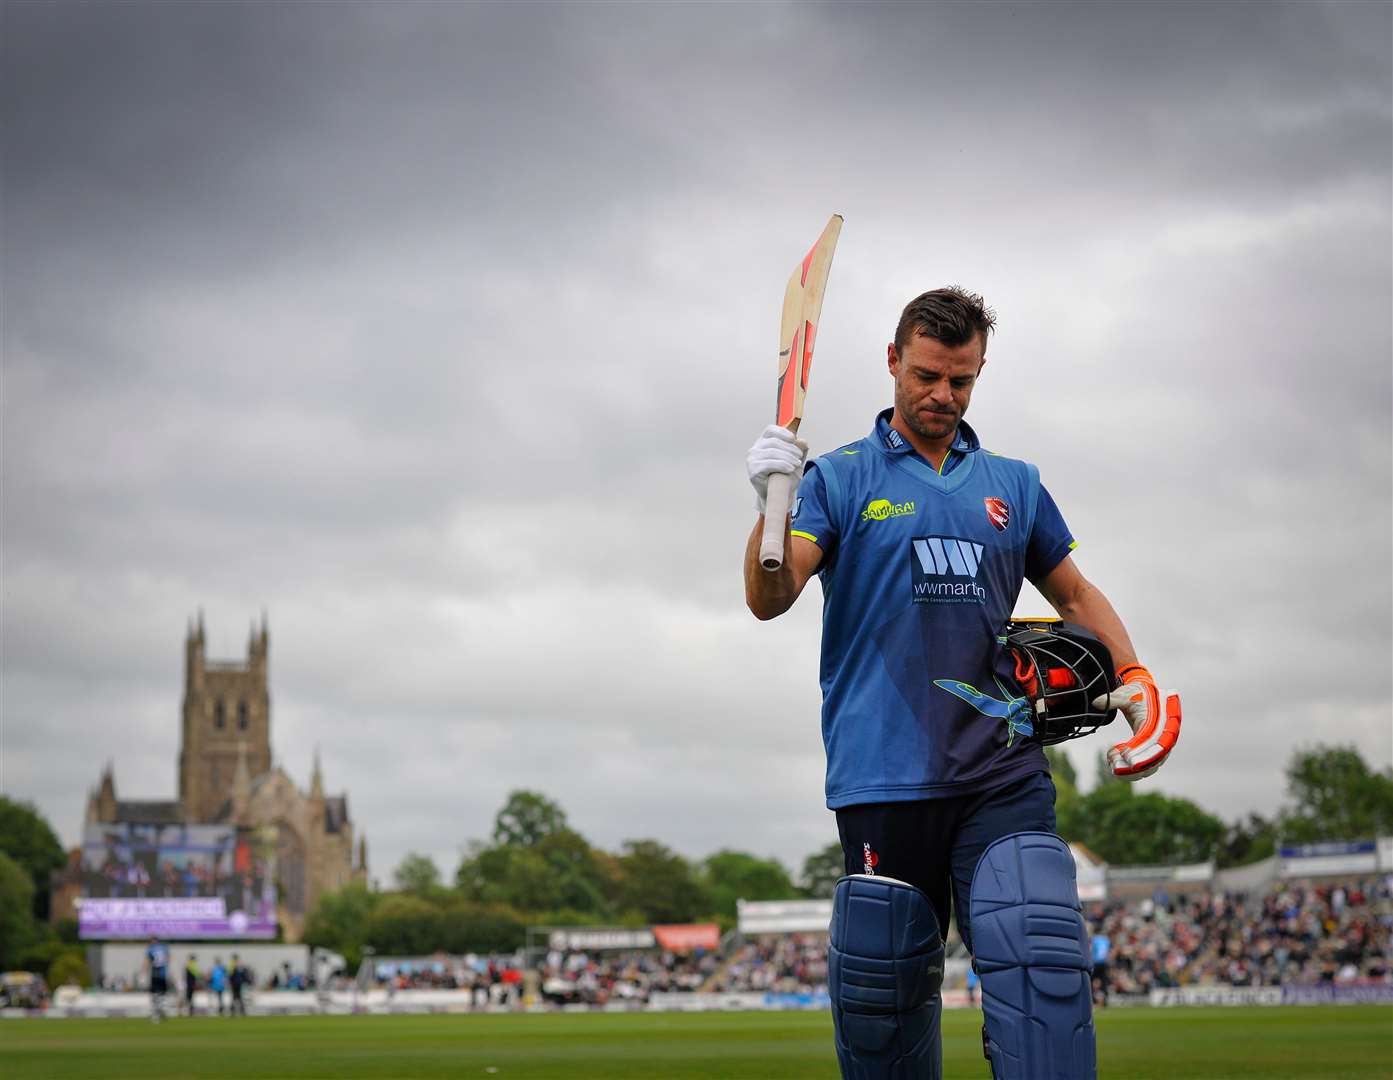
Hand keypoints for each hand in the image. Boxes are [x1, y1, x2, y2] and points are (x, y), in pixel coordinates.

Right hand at [746, 424, 806, 512]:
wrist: (778, 494)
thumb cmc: (785, 475)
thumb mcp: (795, 460)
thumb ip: (800, 450)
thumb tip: (802, 441)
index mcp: (764, 442)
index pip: (770, 430)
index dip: (782, 432)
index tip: (793, 439)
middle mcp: (755, 448)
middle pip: (774, 442)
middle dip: (790, 449)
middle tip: (800, 457)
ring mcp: (752, 459)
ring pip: (772, 452)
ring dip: (788, 458)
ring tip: (797, 464)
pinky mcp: (753, 470)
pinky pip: (768, 464)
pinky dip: (781, 465)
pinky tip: (789, 469)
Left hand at [1093, 663, 1180, 780]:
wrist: (1143, 694)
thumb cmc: (1136, 694)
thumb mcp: (1125, 694)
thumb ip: (1112, 700)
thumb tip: (1095, 702)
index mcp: (1160, 724)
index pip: (1154, 742)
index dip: (1142, 752)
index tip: (1127, 759)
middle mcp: (1163, 738)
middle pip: (1153, 760)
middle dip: (1134, 768)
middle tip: (1114, 767)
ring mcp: (1158, 746)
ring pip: (1148, 767)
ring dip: (1131, 771)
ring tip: (1111, 764)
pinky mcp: (1150, 750)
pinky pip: (1143, 765)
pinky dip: (1130, 768)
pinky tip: (1112, 759)